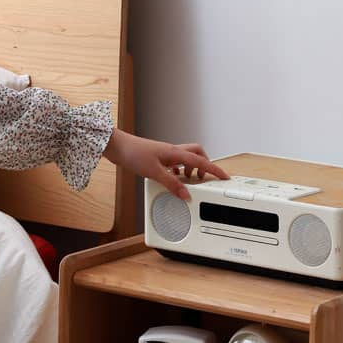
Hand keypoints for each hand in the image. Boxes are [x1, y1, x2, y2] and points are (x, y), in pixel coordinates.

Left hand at [104, 128, 228, 199]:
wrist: (117, 147)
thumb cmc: (133, 154)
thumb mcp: (155, 173)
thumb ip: (172, 185)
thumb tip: (186, 195)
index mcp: (176, 153)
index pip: (201, 162)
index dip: (215, 170)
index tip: (225, 177)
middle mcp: (172, 152)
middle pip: (197, 154)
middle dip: (204, 166)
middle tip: (204, 179)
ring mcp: (165, 154)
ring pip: (186, 159)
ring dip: (190, 170)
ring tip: (187, 182)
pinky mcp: (157, 158)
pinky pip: (174, 164)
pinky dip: (177, 172)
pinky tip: (171, 180)